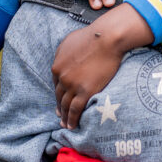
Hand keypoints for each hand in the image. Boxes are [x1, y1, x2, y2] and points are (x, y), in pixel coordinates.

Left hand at [52, 4, 152, 128]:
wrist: (106, 38)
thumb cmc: (91, 36)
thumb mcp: (69, 42)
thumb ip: (62, 53)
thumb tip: (62, 61)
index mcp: (57, 66)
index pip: (56, 85)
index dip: (58, 95)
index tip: (60, 101)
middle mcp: (62, 77)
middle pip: (59, 97)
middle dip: (59, 108)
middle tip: (60, 116)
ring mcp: (72, 86)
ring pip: (66, 105)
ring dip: (65, 117)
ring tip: (65, 125)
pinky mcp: (85, 91)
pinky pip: (76, 110)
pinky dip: (72, 119)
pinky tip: (72, 125)